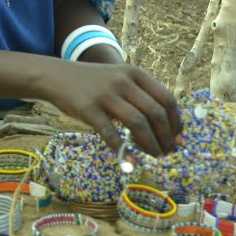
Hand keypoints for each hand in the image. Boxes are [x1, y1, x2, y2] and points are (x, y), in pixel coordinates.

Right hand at [43, 60, 182, 157]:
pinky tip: (130, 162)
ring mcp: (106, 95)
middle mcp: (123, 82)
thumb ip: (139, 94)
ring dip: (151, 145)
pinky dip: (123, 151)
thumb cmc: (92, 82)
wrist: (56, 76)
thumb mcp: (118, 77)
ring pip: (138, 124)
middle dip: (166, 137)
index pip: (166, 99)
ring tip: (154, 157)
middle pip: (155, 113)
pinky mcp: (89, 109)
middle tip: (168, 153)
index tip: (178, 139)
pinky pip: (111, 134)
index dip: (176, 122)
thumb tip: (165, 126)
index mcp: (135, 73)